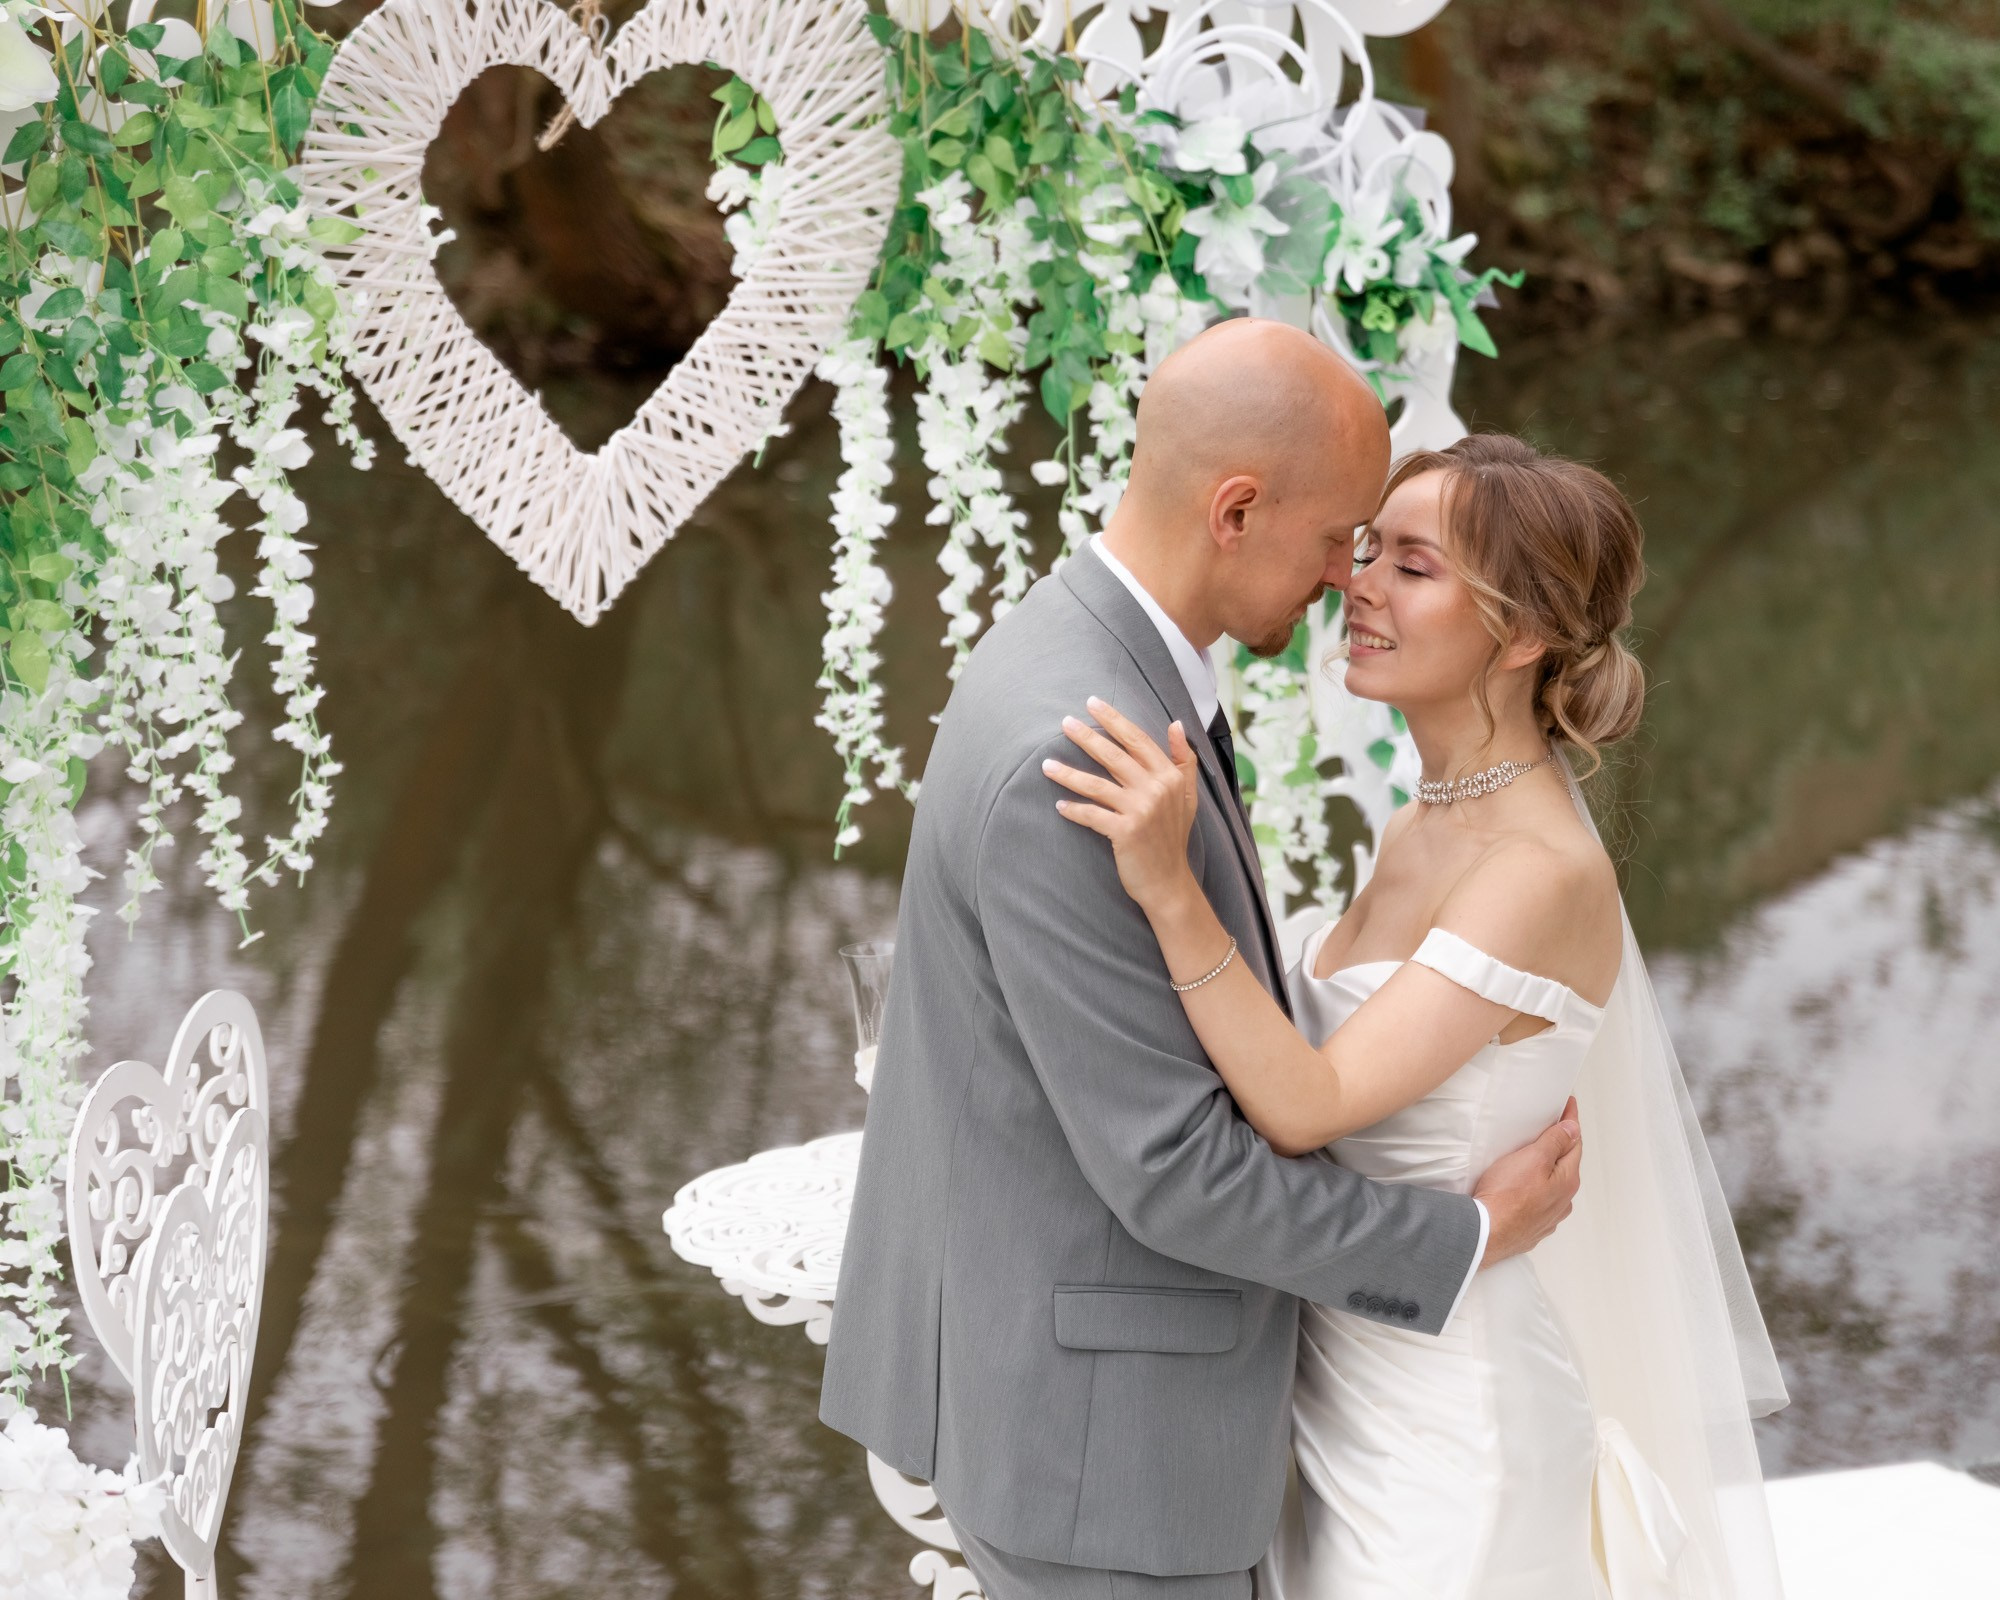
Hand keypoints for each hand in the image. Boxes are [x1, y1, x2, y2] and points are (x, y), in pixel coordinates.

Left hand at [1045, 697, 1201, 912]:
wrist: (1169, 882)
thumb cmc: (1173, 837)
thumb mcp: (1187, 796)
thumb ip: (1183, 759)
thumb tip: (1175, 723)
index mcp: (1170, 776)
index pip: (1138, 740)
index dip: (1114, 720)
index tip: (1093, 703)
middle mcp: (1156, 789)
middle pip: (1114, 756)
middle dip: (1087, 737)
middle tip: (1064, 722)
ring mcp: (1141, 811)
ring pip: (1097, 784)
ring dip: (1069, 774)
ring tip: (1046, 764)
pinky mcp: (1125, 832)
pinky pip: (1092, 815)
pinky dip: (1074, 810)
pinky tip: (1059, 805)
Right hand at [1472, 1097, 1581, 1266]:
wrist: (1485, 1234)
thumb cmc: (1506, 1196)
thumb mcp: (1532, 1159)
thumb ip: (1555, 1142)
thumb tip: (1573, 1129)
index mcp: (1567, 1180)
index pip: (1574, 1142)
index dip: (1571, 1120)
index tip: (1569, 1104)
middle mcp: (1563, 1201)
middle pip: (1566, 1164)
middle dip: (1562, 1145)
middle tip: (1554, 1126)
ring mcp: (1548, 1217)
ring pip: (1553, 1186)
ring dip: (1549, 1170)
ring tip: (1538, 1158)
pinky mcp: (1532, 1227)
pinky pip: (1540, 1202)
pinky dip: (1537, 1190)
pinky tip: (1527, 1188)